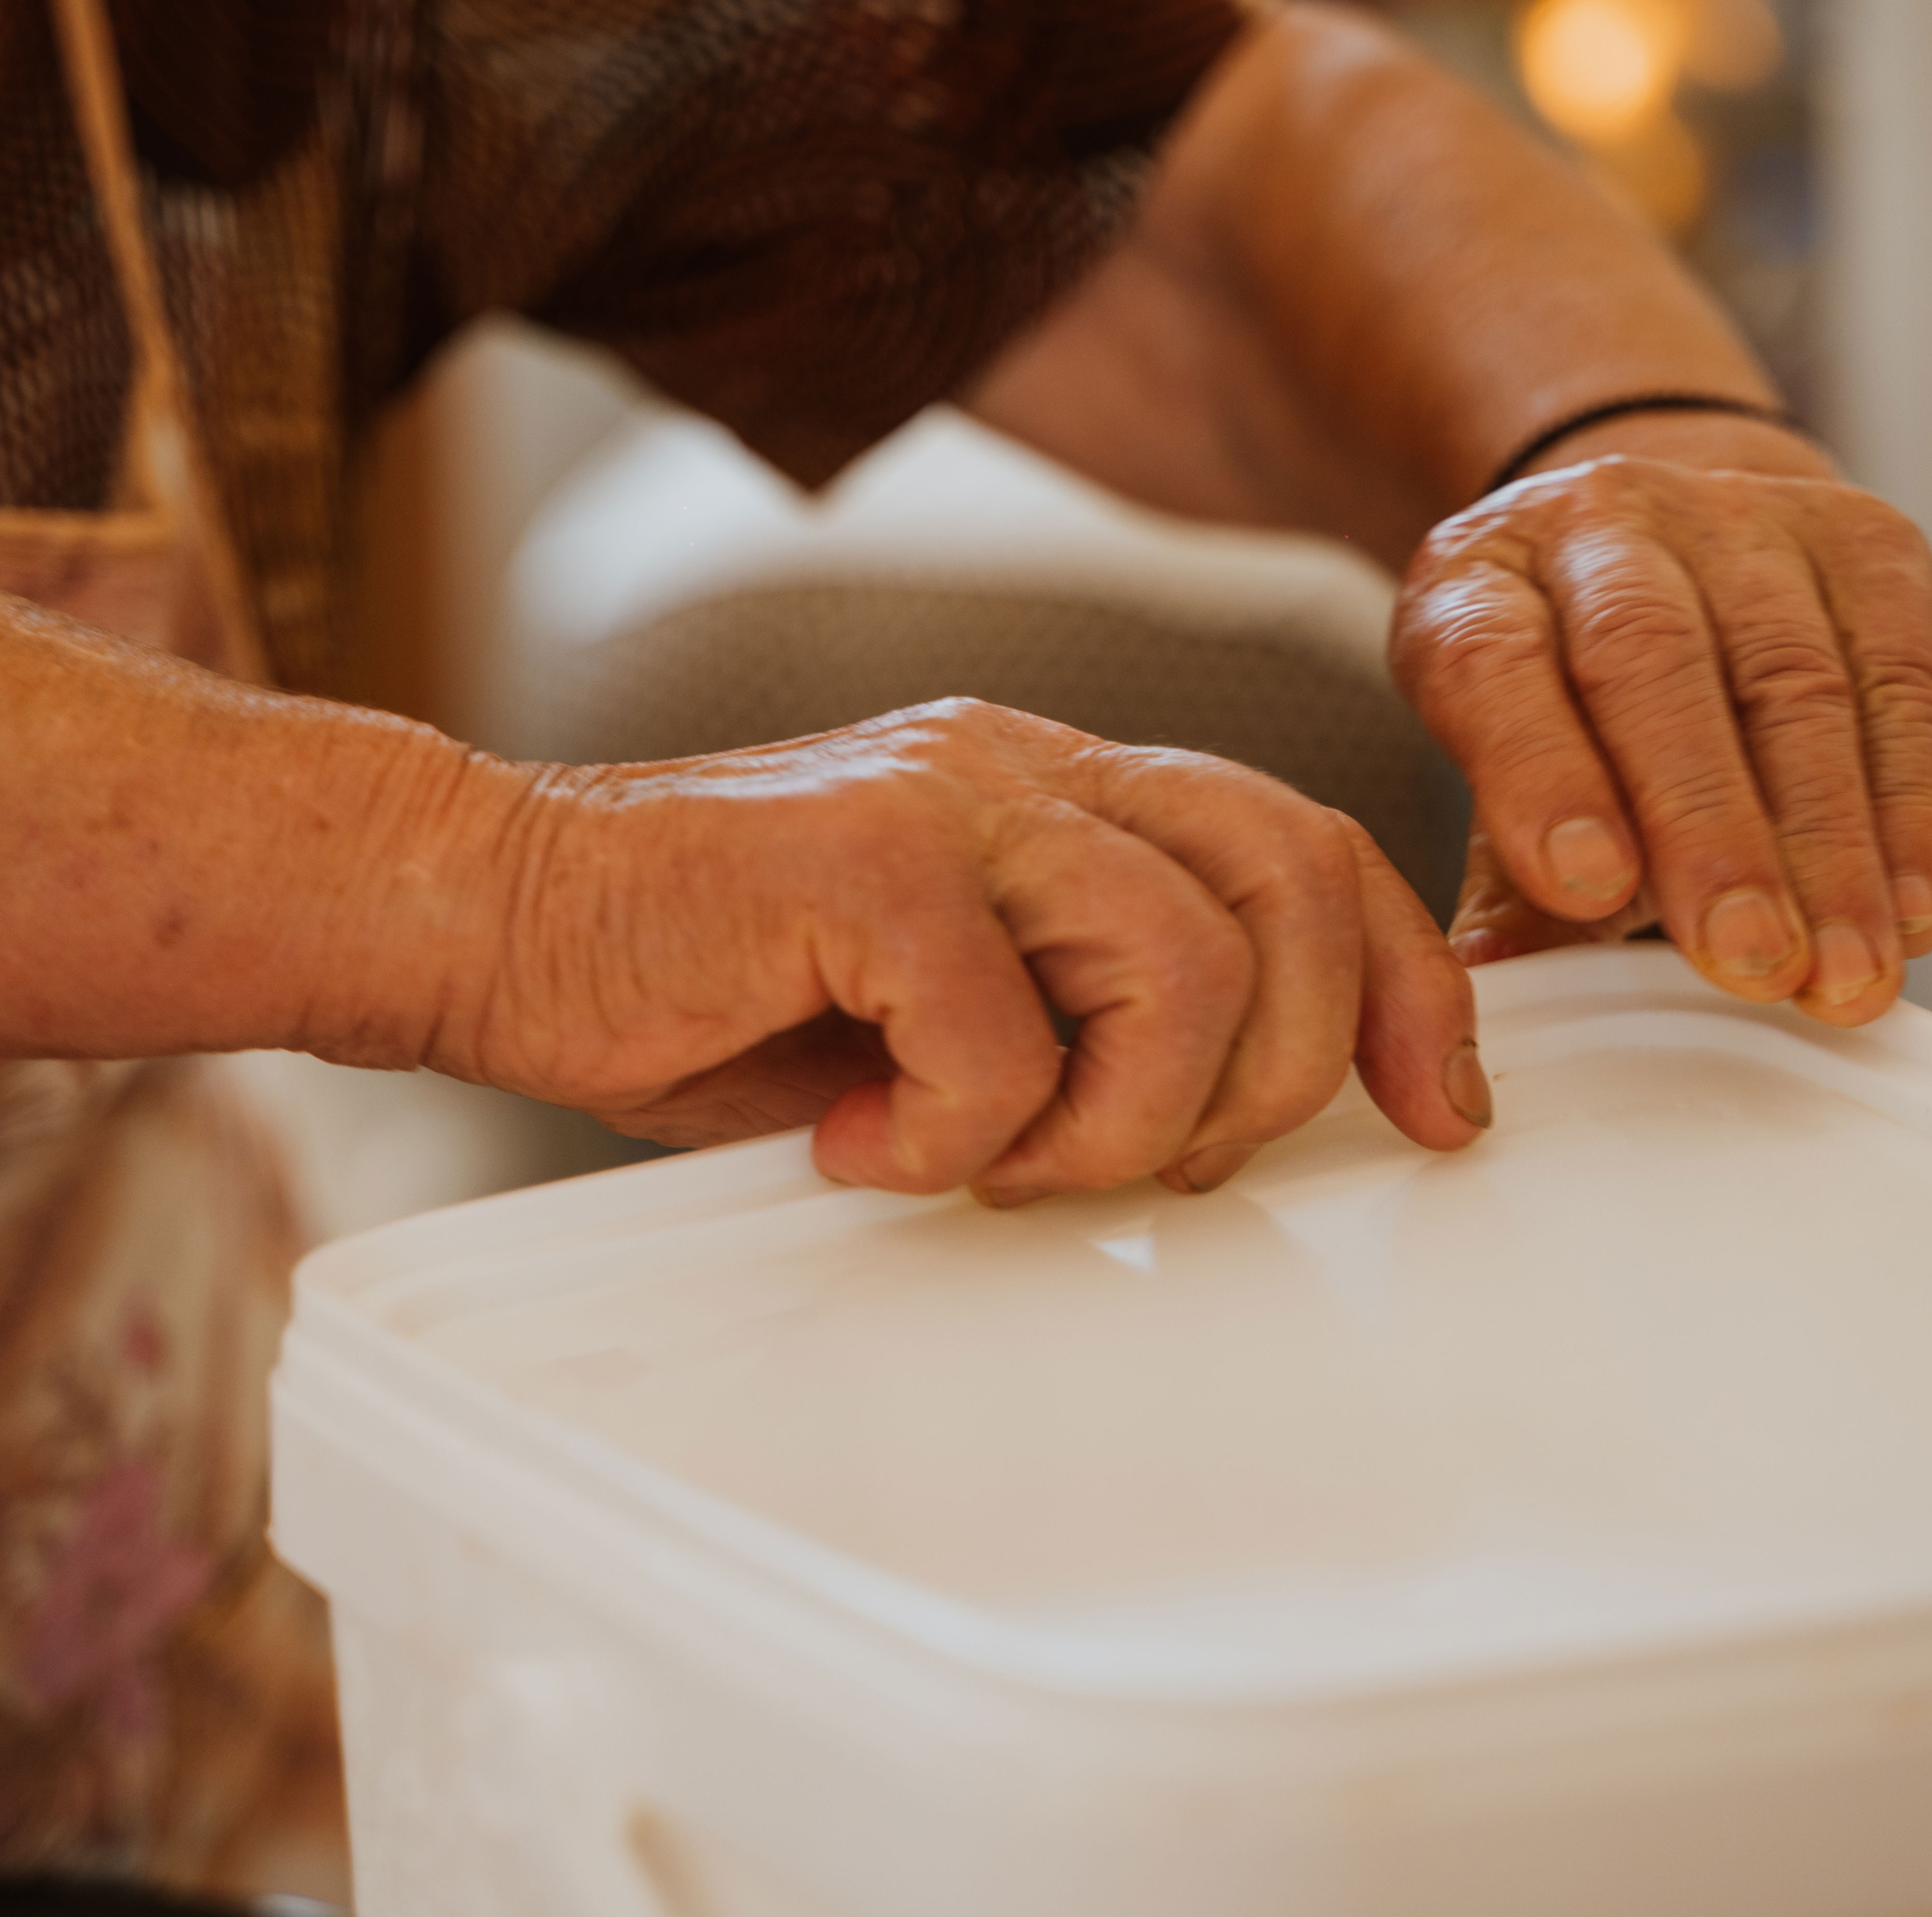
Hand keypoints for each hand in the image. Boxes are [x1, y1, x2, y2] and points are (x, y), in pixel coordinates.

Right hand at [451, 700, 1491, 1200]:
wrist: (491, 915)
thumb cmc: (701, 983)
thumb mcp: (935, 1001)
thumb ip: (1074, 1016)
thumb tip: (1217, 1120)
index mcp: (1060, 785)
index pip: (1310, 844)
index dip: (1405, 984)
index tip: (1440, 1110)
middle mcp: (1026, 764)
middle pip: (1294, 879)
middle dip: (1278, 1070)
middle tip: (1151, 1167)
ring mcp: (948, 797)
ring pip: (1181, 959)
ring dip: (1116, 1117)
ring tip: (990, 1160)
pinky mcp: (862, 857)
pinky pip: (1002, 1033)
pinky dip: (949, 1134)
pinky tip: (858, 1142)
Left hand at [1390, 451, 1931, 1022]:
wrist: (1666, 542)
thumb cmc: (1562, 686)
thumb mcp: (1496, 759)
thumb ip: (1505, 876)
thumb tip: (1494, 984)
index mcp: (1476, 579)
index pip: (1492, 662)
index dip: (1541, 774)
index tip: (1590, 889)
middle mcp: (1601, 522)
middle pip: (1653, 663)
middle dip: (1711, 829)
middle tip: (1751, 958)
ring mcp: (1739, 515)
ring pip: (1794, 682)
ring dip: (1830, 847)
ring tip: (1845, 973)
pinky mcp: (1868, 541)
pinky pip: (1902, 683)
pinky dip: (1914, 808)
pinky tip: (1916, 908)